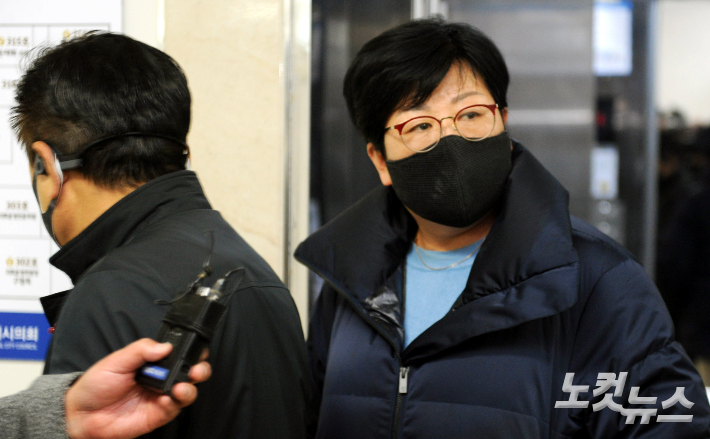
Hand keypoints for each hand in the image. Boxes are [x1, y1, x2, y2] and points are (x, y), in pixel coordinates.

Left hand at [65, 339, 210, 438]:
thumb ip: (141, 350)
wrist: (82, 413)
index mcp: (154, 362)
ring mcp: (161, 397)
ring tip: (181, 387)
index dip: (193, 351)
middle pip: (191, 372)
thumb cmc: (96, 385)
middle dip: (200, 369)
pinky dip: (175, 403)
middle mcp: (162, 378)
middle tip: (196, 370)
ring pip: (188, 391)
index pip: (180, 353)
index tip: (198, 349)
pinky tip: (166, 399)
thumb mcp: (117, 360)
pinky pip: (174, 409)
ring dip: (190, 388)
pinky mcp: (158, 414)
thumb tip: (165, 346)